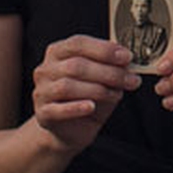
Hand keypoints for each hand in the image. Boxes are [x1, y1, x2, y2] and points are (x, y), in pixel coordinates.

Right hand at [31, 35, 138, 153]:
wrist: (71, 129)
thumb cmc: (88, 97)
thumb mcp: (102, 78)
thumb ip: (111, 67)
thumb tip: (126, 60)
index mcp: (58, 52)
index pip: (78, 43)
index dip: (104, 49)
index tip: (127, 57)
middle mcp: (46, 70)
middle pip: (76, 65)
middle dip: (108, 72)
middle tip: (131, 80)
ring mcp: (41, 92)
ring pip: (67, 86)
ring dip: (98, 90)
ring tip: (117, 95)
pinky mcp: (42, 114)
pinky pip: (58, 110)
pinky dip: (76, 108)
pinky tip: (91, 107)